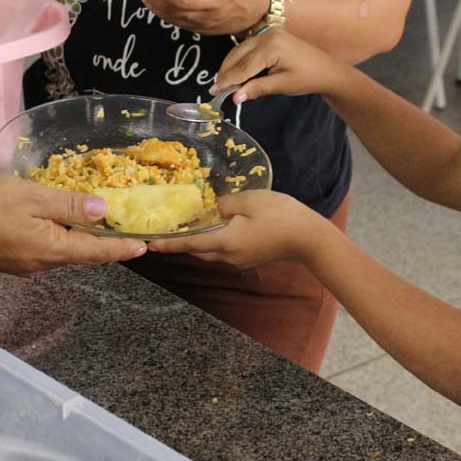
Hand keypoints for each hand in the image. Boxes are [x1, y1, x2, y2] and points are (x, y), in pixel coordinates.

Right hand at [0, 176, 146, 275]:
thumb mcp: (34, 197)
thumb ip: (69, 204)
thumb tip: (102, 210)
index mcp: (54, 249)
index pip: (97, 252)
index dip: (122, 248)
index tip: (144, 248)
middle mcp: (42, 263)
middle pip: (79, 252)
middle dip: (99, 241)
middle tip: (118, 225)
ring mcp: (22, 264)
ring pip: (57, 250)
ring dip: (73, 236)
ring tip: (85, 218)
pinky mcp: (6, 260)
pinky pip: (39, 247)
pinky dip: (51, 235)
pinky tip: (46, 221)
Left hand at [146, 190, 337, 268]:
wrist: (310, 239)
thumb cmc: (281, 216)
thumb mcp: (250, 200)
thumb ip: (226, 204)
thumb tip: (217, 210)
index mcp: (224, 242)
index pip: (188, 244)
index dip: (168, 244)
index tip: (150, 245)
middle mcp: (227, 256)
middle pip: (197, 251)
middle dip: (180, 244)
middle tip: (164, 234)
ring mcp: (239, 260)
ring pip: (210, 253)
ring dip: (197, 243)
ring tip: (186, 230)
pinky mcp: (249, 259)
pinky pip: (223, 252)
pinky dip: (212, 243)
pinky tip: (213, 230)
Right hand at [212, 27, 345, 103]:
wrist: (326, 69)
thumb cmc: (307, 78)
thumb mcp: (281, 85)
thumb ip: (256, 89)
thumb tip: (234, 98)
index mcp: (272, 45)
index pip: (243, 66)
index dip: (227, 80)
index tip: (213, 92)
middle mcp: (267, 34)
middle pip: (237, 55)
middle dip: (226, 73)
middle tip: (216, 90)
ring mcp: (268, 32)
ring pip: (240, 51)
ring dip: (231, 67)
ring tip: (225, 85)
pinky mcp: (269, 35)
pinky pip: (247, 49)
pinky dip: (240, 62)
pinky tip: (238, 75)